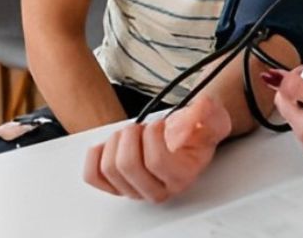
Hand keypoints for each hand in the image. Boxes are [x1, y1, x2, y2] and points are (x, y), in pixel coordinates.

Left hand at [83, 93, 231, 201]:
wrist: (185, 135)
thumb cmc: (194, 129)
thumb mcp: (210, 116)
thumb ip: (206, 112)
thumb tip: (193, 115)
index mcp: (181, 177)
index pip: (157, 162)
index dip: (153, 135)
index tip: (160, 124)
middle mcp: (157, 189)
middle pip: (127, 165)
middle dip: (130, 136)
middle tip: (142, 127)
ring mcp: (135, 190)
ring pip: (109, 168)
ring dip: (116, 141)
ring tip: (131, 134)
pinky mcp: (116, 186)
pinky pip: (92, 176)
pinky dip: (96, 155)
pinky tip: (110, 144)